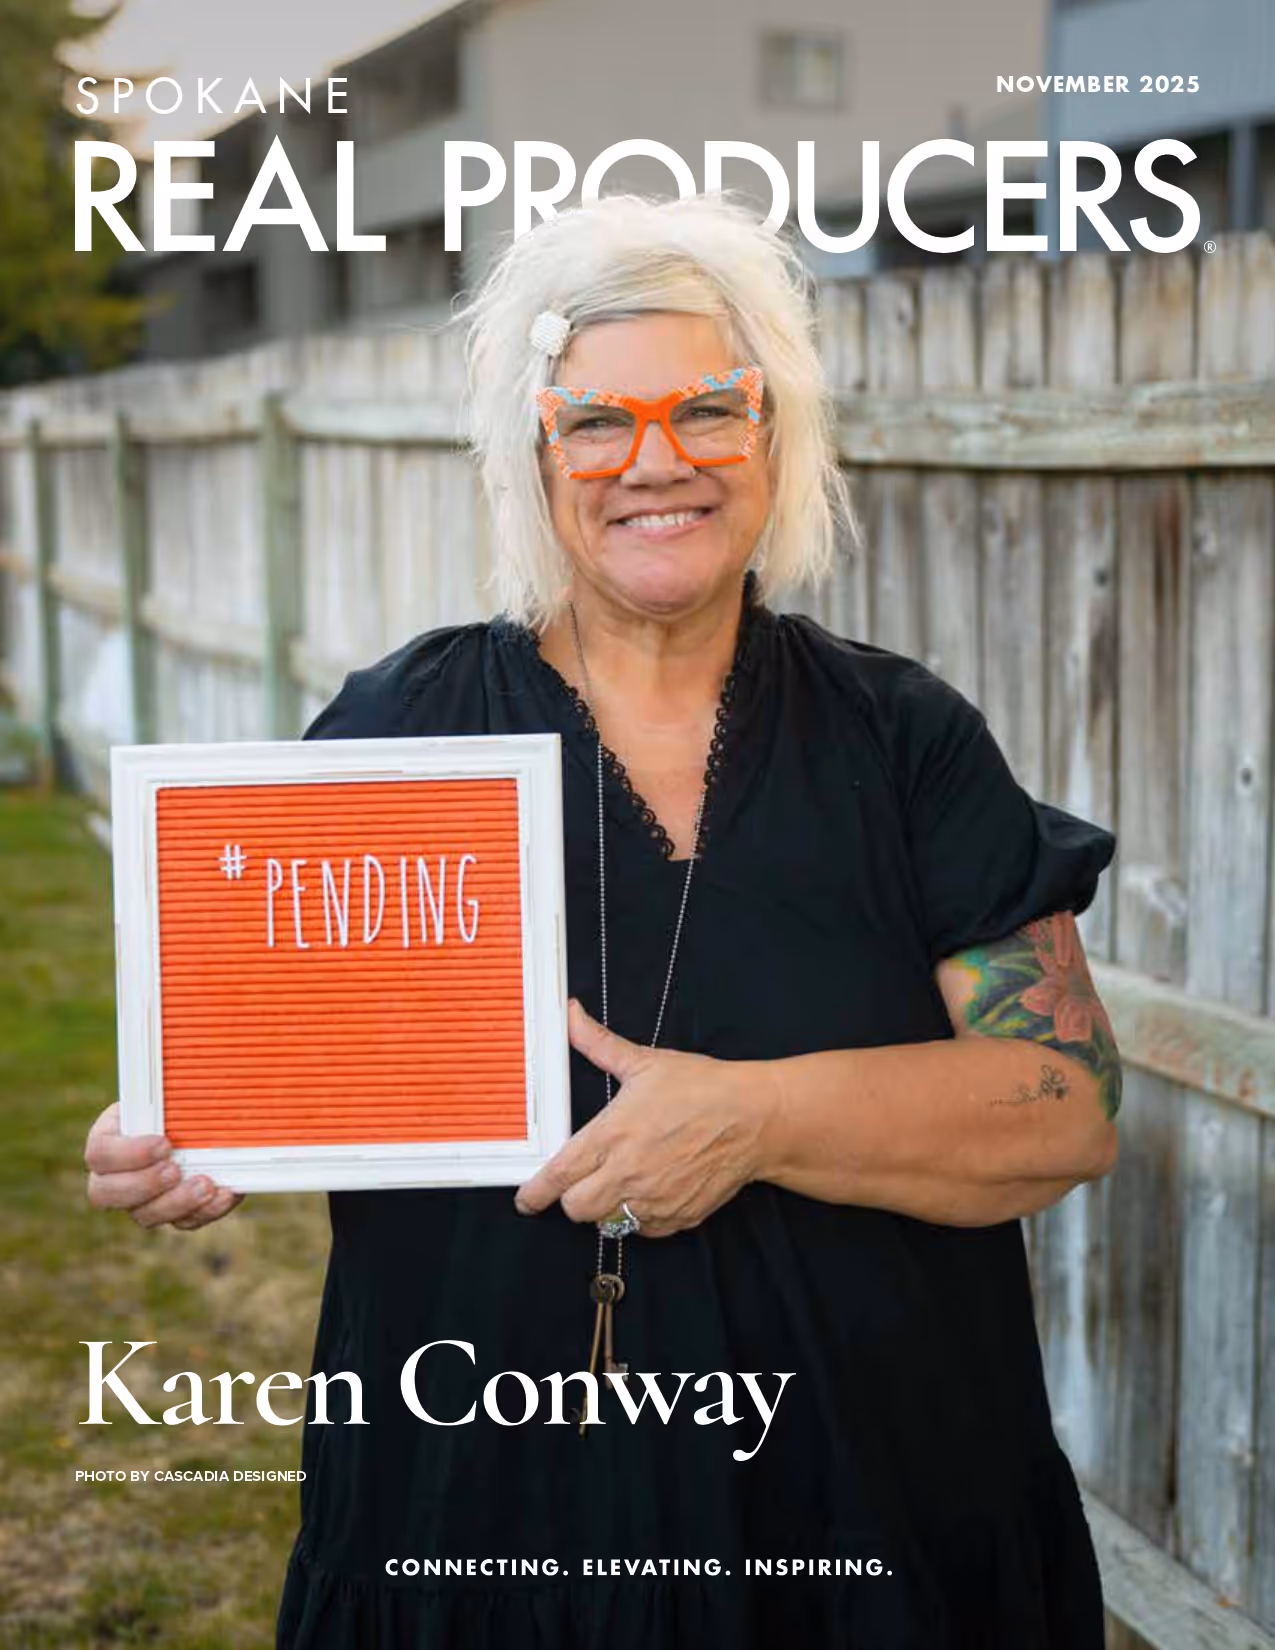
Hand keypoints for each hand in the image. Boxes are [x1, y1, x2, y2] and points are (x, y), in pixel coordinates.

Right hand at [85, 1103, 243, 1230]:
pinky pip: (182, 1222)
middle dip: (143, 1185)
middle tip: (175, 1170)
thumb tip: (195, 1078)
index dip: (128, 1154)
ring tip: (206, 1185)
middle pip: (106, 1194)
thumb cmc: (178, 1100)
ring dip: (176, 1203)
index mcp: (108, 1138)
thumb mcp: (171, 1091)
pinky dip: (205, 1211)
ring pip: (144, 1216)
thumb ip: (172, 1092)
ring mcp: (140, 1200)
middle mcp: (115, 1175)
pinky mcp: (171, 1213)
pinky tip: (224, 1194)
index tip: (164, 1143)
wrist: (200, 1120)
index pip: (100, 1153)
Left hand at [514, 1000, 775, 1236]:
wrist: (755, 1118)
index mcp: (613, 1135)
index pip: (558, 1175)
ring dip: (608, 1207)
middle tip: (583, 1181)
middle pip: (576, 1209)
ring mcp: (655, 1200)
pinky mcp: (679, 1217)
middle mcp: (629, 1173)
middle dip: (572, 1199)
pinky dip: (641, 1216)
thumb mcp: (646, 1062)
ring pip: (609, 1222)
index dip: (535, 1193)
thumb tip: (571, 1015)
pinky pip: (644, 1229)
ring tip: (623, 1181)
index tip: (527, 1199)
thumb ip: (599, 1044)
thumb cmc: (703, 1088)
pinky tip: (651, 1189)